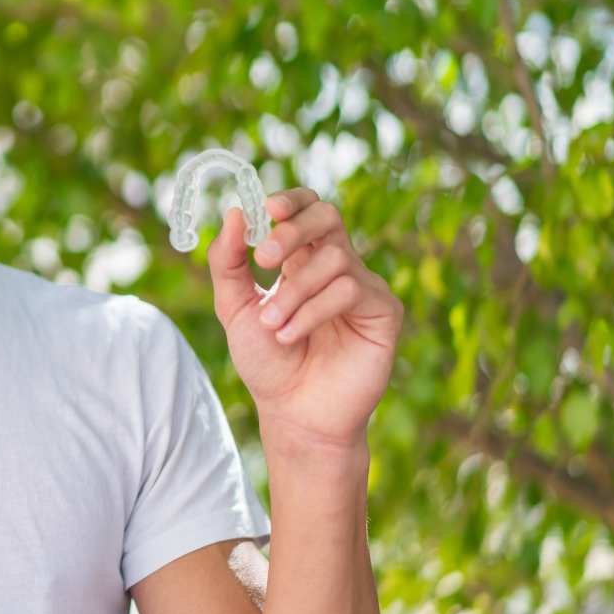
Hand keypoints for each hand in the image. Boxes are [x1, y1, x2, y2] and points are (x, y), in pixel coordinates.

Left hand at [206, 188, 402, 452]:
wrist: (292, 413)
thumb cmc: (266, 361)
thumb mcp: (233, 308)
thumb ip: (228, 262)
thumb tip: (234, 213)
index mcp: (301, 259)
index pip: (306, 209)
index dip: (291, 201)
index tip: (266, 207)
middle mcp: (336, 266)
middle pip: (327, 217)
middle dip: (292, 231)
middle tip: (264, 258)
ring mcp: (363, 286)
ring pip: (334, 258)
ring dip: (294, 291)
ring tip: (273, 326)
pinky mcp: (384, 311)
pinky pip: (351, 289)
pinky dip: (314, 310)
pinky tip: (292, 336)